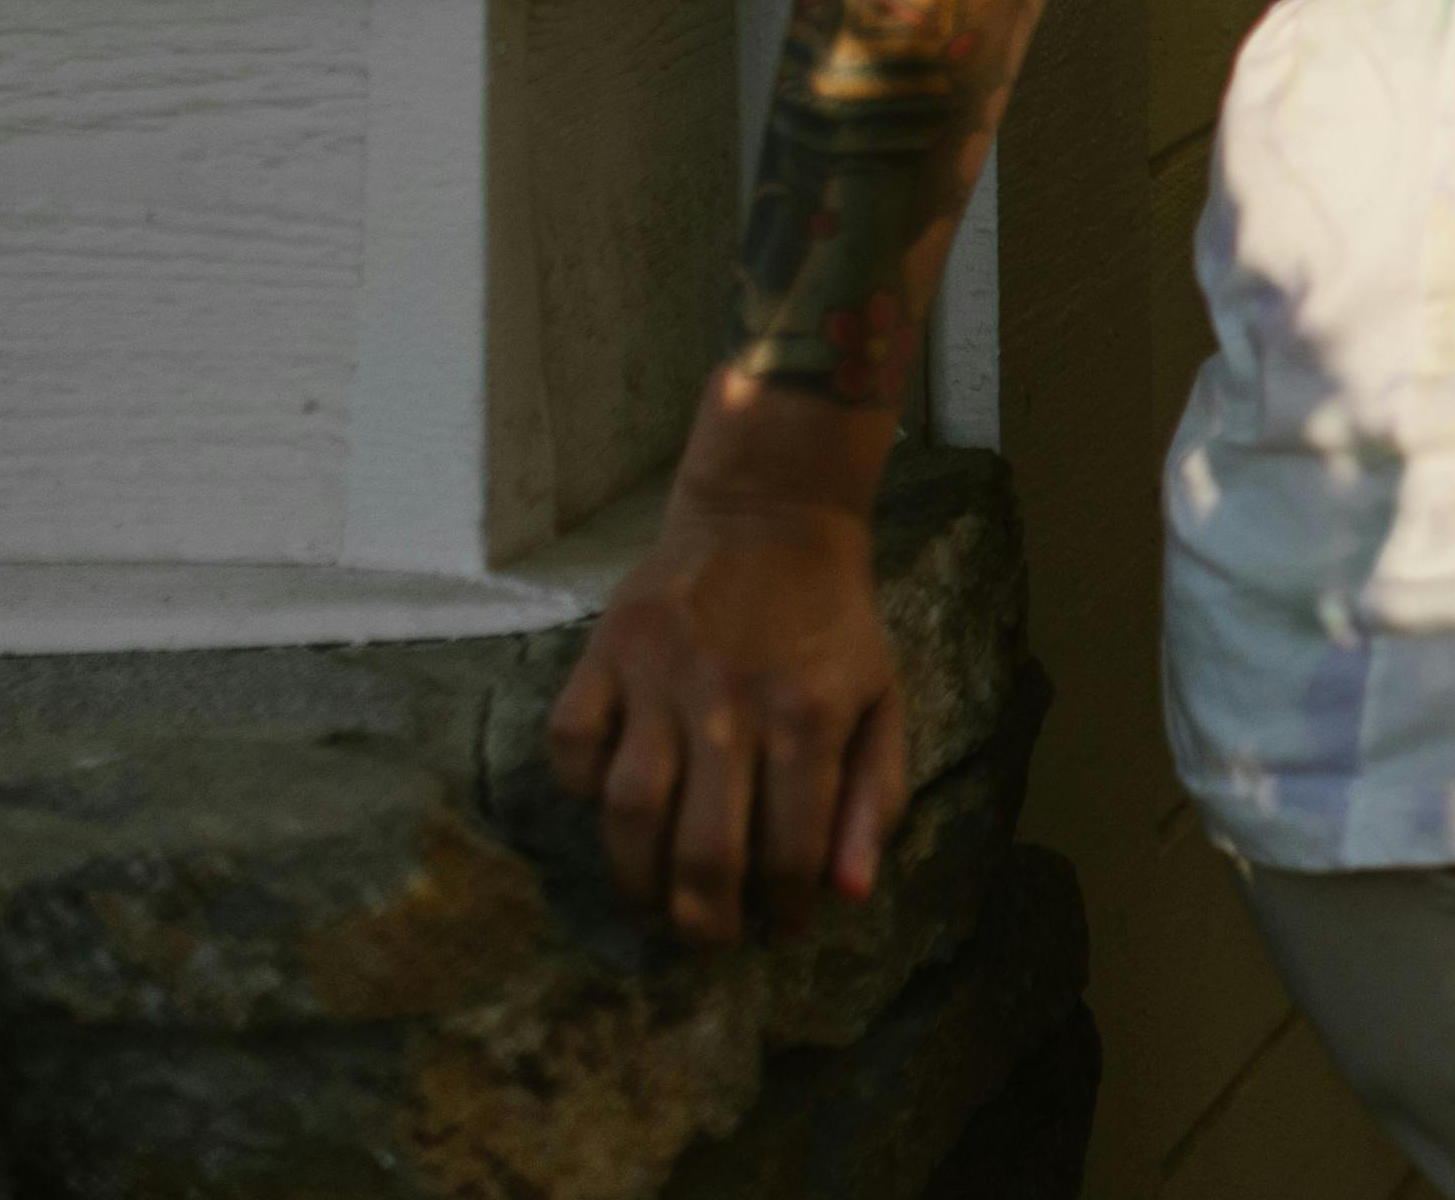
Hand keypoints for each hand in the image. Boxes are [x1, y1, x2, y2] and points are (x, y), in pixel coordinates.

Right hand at [545, 462, 911, 947]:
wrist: (773, 514)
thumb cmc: (833, 620)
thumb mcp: (883, 699)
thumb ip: (874, 797)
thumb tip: (848, 894)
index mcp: (811, 718)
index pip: (789, 853)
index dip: (782, 910)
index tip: (779, 929)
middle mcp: (733, 705)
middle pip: (701, 851)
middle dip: (703, 922)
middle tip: (707, 941)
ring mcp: (662, 678)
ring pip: (627, 812)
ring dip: (636, 879)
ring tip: (654, 902)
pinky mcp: (607, 651)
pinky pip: (571, 745)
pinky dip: (580, 789)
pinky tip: (611, 807)